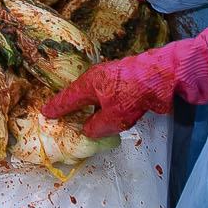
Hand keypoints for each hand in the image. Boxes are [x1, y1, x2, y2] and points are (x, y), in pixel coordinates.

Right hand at [43, 29, 207, 136]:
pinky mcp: (128, 84)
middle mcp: (98, 78)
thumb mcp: (112, 118)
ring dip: (92, 107)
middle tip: (62, 114)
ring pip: (97, 96)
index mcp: (89, 83)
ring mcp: (113, 79)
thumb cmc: (131, 95)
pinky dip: (106, 107)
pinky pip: (110, 98)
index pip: (68, 98)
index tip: (45, 112)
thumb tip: (89, 129)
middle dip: (73, 105)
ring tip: (85, 118)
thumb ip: (97, 126)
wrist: (161, 78)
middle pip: (81, 95)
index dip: (57, 107)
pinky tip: (109, 115)